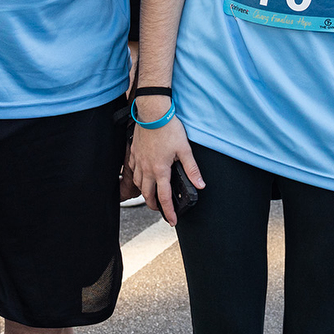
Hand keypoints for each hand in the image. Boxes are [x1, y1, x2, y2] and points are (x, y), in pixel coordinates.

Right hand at [128, 99, 202, 225]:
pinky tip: (143, 176)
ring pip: (139, 184)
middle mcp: (147, 169)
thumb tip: (200, 185)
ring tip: (152, 195)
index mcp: (160, 170)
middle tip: (161, 210)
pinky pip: (133, 171)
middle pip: (147, 195)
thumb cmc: (168, 129)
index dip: (168, 212)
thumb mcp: (185, 150)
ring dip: (145, 193)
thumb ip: (192, 169)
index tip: (172, 220)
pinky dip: (138, 178)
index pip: (164, 198)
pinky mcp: (134, 153)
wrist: (152, 112)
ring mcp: (138, 161)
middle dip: (154, 206)